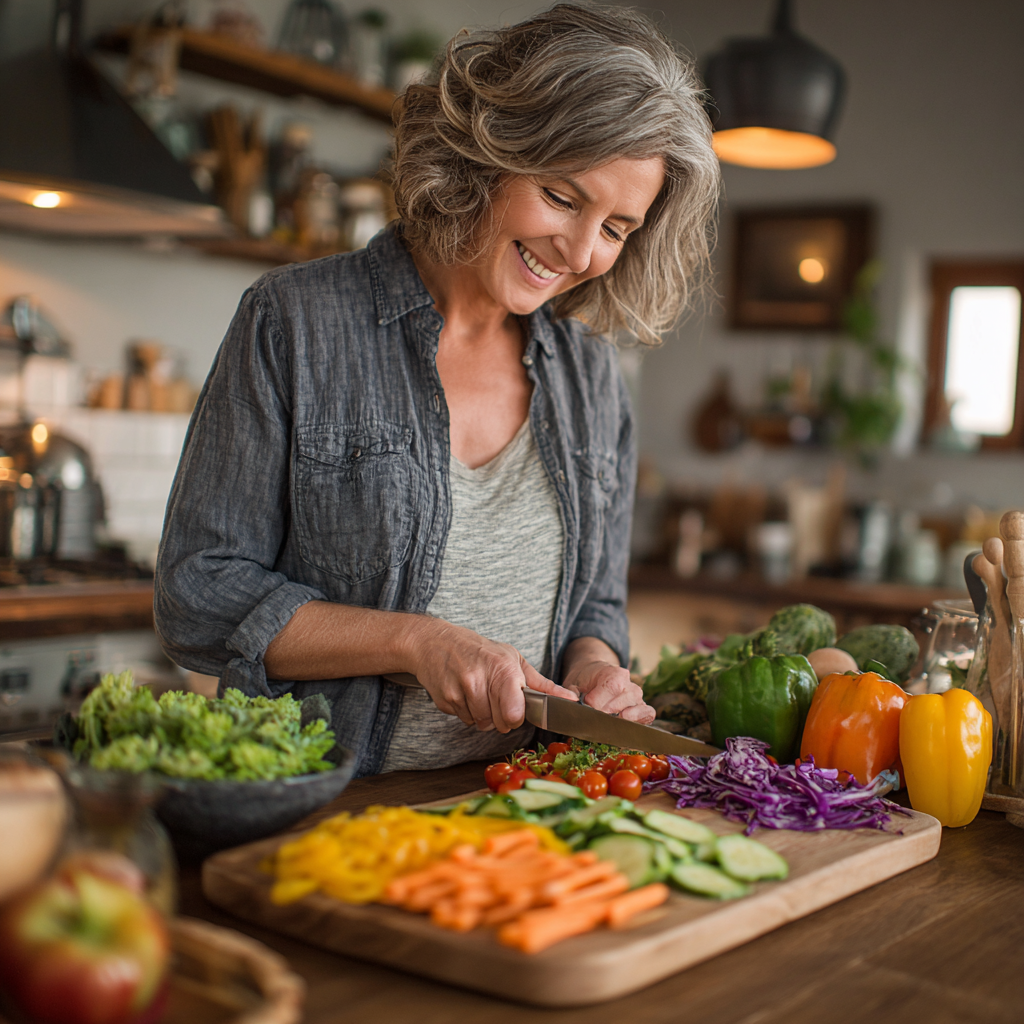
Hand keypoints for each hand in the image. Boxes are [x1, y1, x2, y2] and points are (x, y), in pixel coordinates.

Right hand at [405, 619, 576, 732]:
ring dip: (482, 715)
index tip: (514, 707)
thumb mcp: (513, 659)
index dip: (516, 716)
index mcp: (503, 670)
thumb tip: (571, 700)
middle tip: (494, 697)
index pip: (514, 715)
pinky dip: (466, 711)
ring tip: (478, 691)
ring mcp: (460, 691)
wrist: (434, 642)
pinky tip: (463, 691)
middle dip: (499, 717)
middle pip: (497, 724)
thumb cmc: (480, 650)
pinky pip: (463, 719)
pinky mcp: (444, 700)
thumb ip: (542, 684)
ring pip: (480, 724)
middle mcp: (479, 680)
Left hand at [561, 639, 654, 724]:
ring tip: (607, 723)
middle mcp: (629, 683)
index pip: (610, 687)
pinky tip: (624, 727)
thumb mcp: (573, 684)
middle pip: (623, 700)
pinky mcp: (642, 707)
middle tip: (594, 718)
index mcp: (613, 673)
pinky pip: (648, 713)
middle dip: (606, 714)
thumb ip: (570, 693)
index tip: (587, 706)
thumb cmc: (584, 681)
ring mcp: (637, 696)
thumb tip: (573, 701)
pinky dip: (639, 721)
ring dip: (621, 719)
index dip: (596, 702)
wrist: (594, 675)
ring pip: (637, 707)